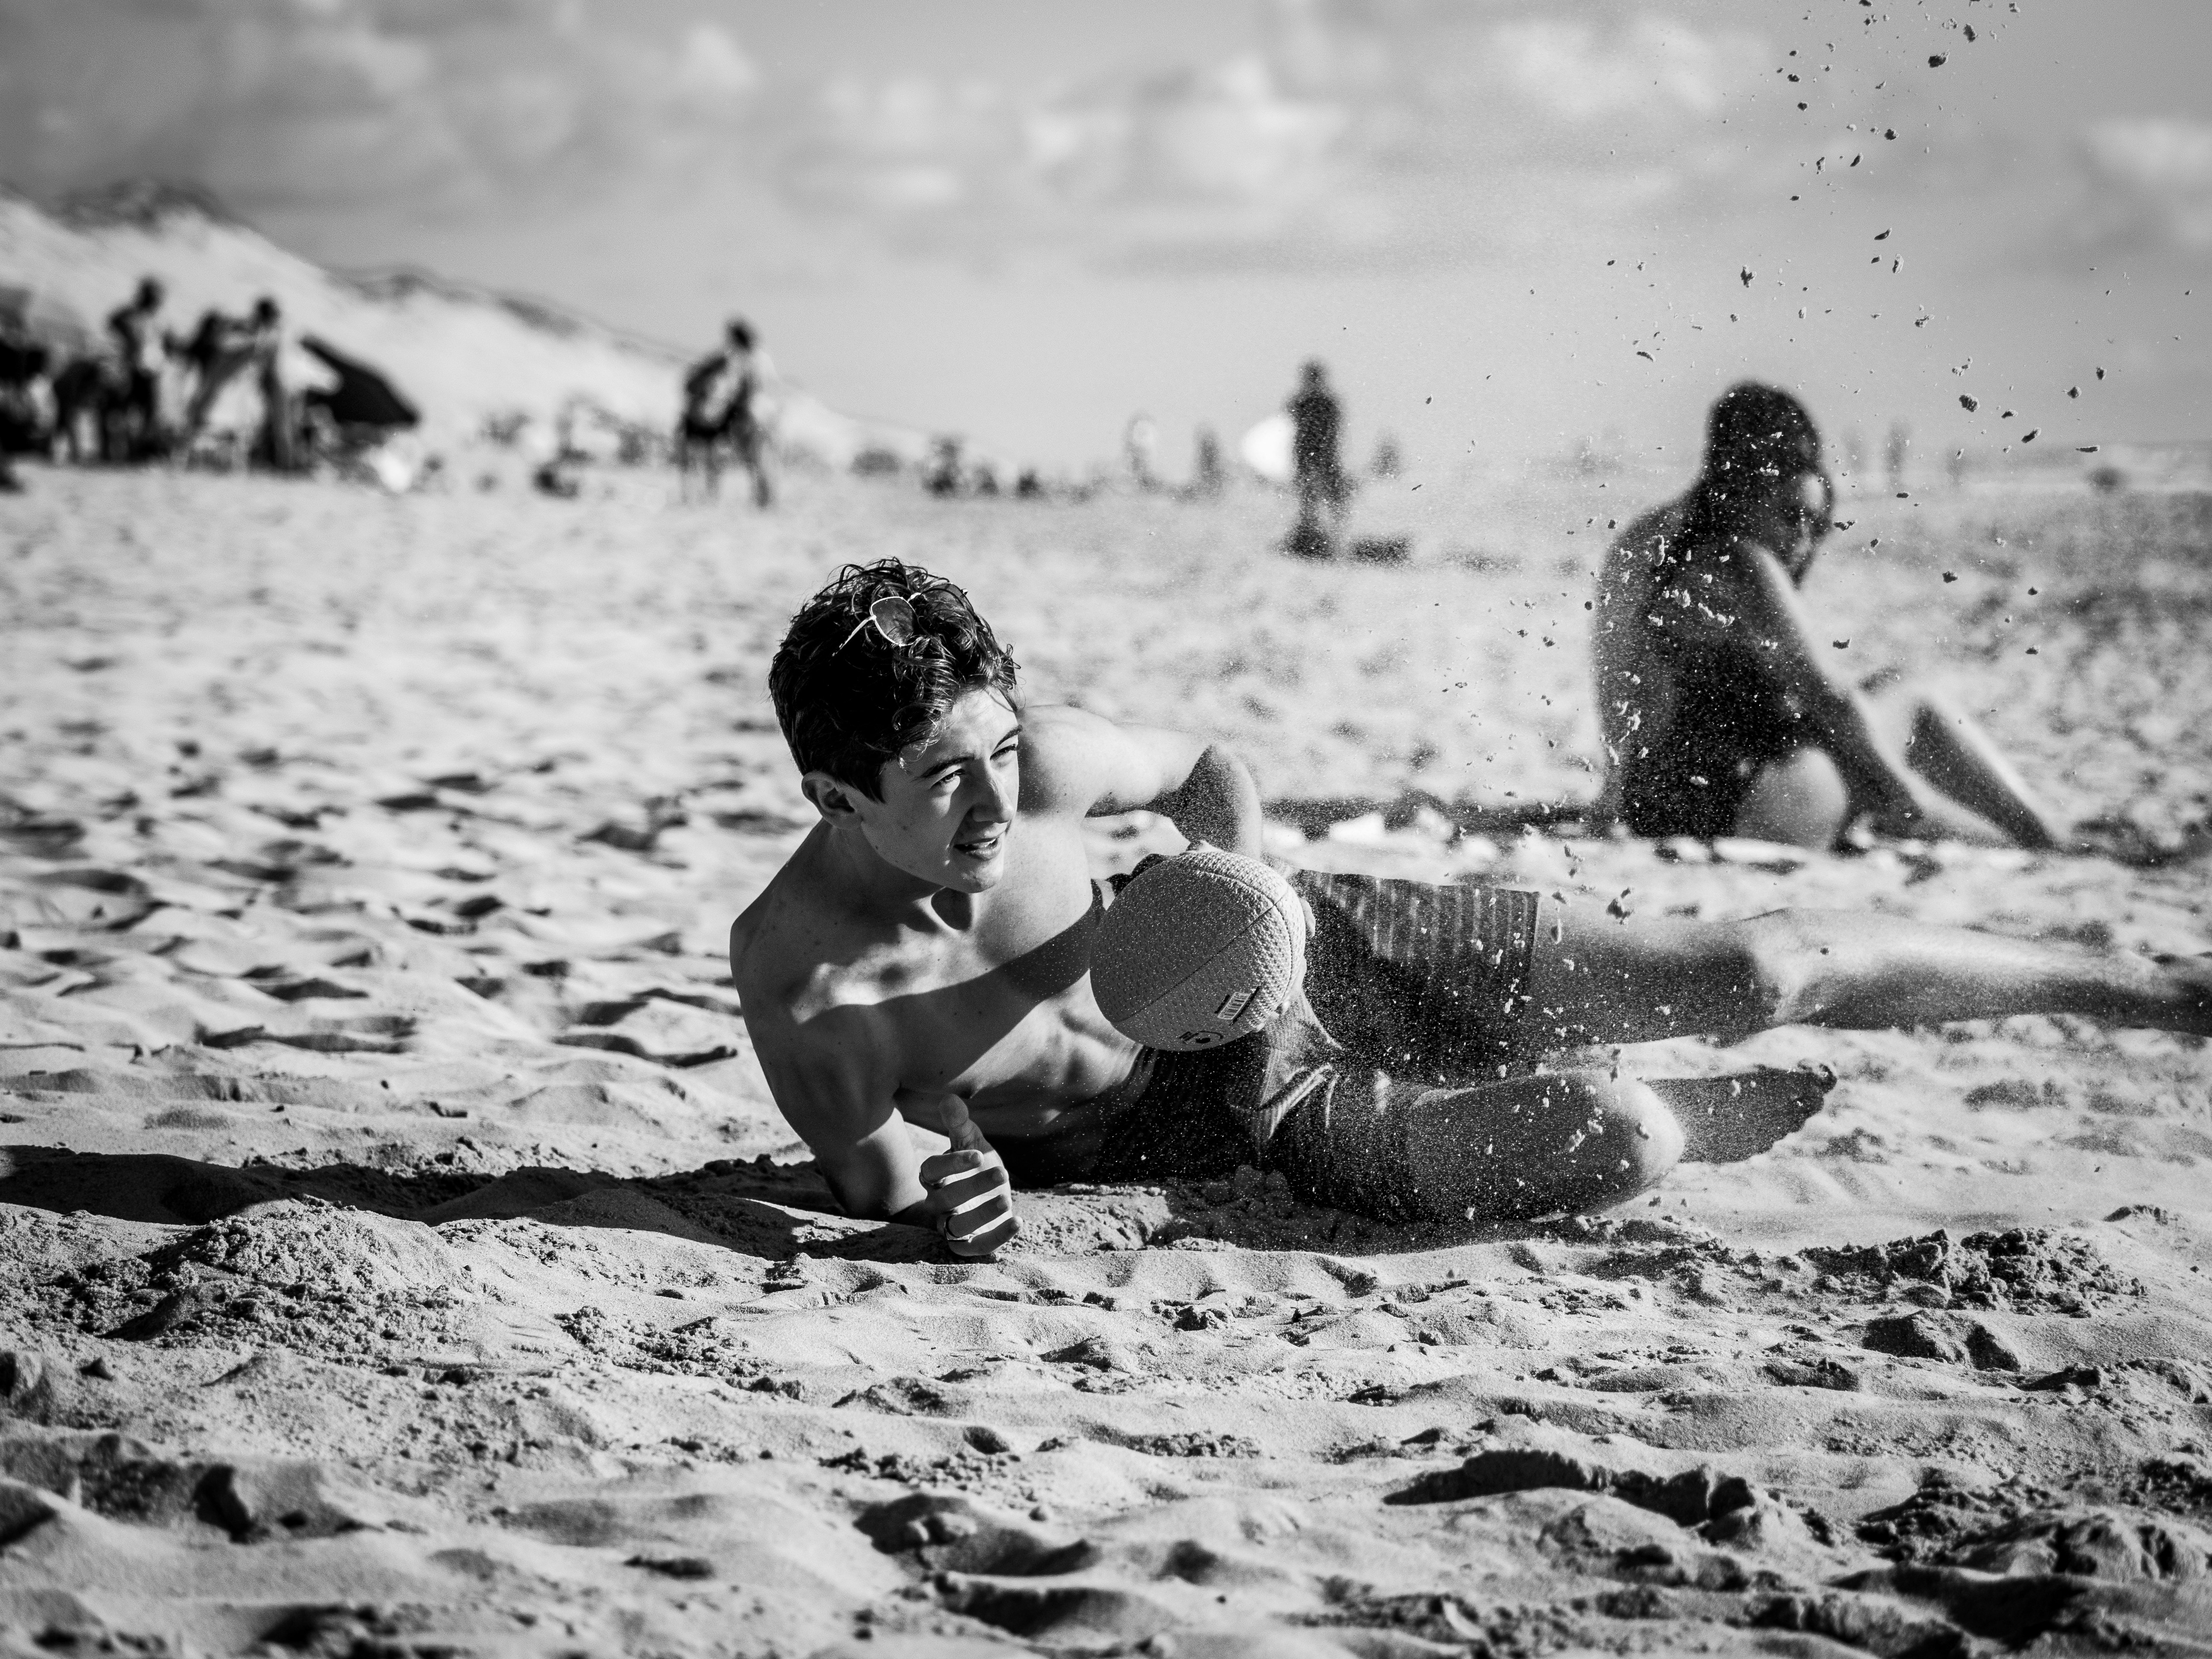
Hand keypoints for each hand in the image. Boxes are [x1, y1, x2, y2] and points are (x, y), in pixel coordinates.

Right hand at [916, 1097, 1017, 1259]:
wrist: (990, 1191)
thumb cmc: (976, 1164)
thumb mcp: (971, 1141)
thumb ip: (959, 1122)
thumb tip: (949, 1098)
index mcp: (934, 1176)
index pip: (931, 1171)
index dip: (952, 1163)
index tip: (978, 1154)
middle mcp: (937, 1203)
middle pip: (945, 1198)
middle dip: (973, 1186)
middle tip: (1002, 1173)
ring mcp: (951, 1225)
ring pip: (957, 1226)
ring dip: (981, 1215)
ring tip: (1006, 1202)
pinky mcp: (968, 1243)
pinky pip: (975, 1247)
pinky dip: (995, 1238)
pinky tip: (1018, 1222)